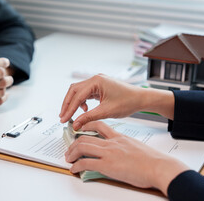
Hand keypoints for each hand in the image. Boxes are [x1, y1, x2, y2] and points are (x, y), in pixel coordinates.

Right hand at [59, 74, 174, 129]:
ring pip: (78, 91)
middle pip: (74, 90)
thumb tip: (76, 124)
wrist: (141, 99)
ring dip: (73, 103)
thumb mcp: (106, 112)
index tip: (63, 119)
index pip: (77, 95)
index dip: (69, 108)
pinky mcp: (100, 87)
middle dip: (67, 104)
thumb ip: (89, 117)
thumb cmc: (128, 102)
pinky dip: (81, 102)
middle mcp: (96, 79)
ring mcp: (97, 82)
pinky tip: (84, 110)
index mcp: (97, 81)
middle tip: (62, 117)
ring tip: (69, 115)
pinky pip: (86, 93)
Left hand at [65, 121, 188, 195]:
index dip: (87, 126)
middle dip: (74, 143)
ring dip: (72, 152)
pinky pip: (85, 162)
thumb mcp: (136, 147)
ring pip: (82, 146)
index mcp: (119, 137)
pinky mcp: (107, 165)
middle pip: (86, 137)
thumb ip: (125, 147)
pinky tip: (74, 169)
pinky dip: (76, 165)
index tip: (80, 129)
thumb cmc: (153, 160)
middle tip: (70, 149)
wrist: (159, 167)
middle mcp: (111, 143)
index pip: (99, 125)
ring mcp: (109, 153)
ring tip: (68, 158)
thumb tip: (120, 153)